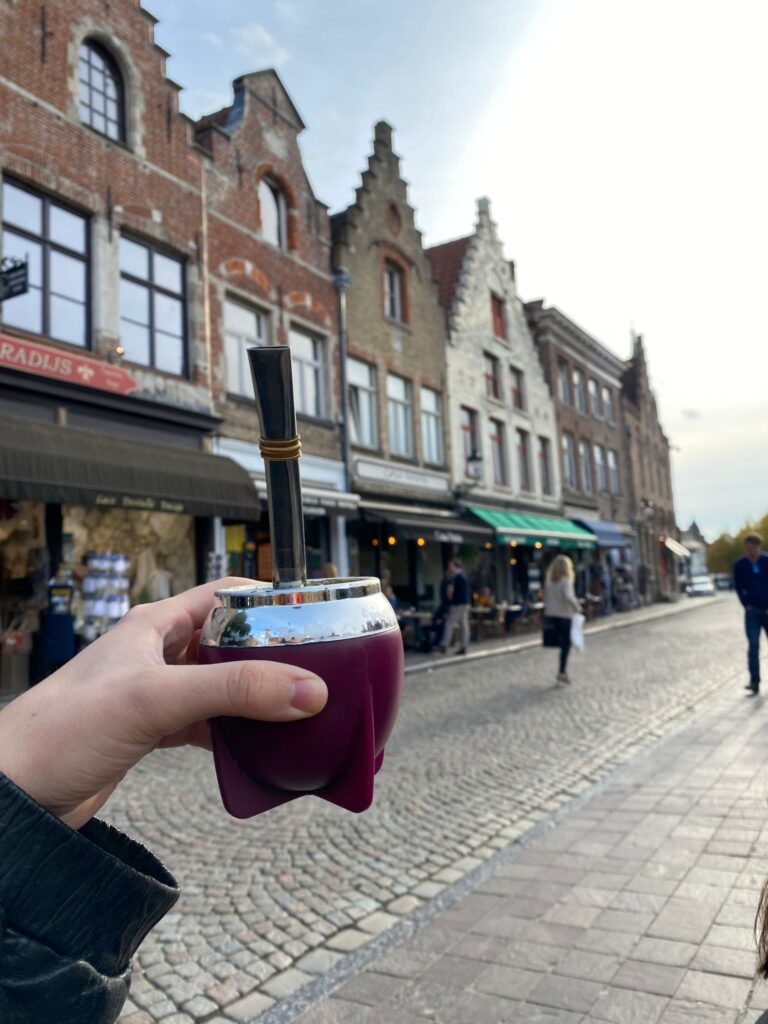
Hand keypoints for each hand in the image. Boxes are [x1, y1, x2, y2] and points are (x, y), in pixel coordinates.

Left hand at [0, 578, 326, 829]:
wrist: (17, 794)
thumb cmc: (63, 729)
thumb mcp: (157, 699)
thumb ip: (233, 691)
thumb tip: (306, 689)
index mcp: (155, 625)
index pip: (224, 595)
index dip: (267, 600)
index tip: (311, 615)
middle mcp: (157, 654)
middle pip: (229, 643)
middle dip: (271, 655)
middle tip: (316, 670)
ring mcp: (156, 694)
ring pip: (222, 687)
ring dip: (255, 698)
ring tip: (297, 710)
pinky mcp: (153, 732)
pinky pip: (208, 725)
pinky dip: (235, 734)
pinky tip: (257, 747)